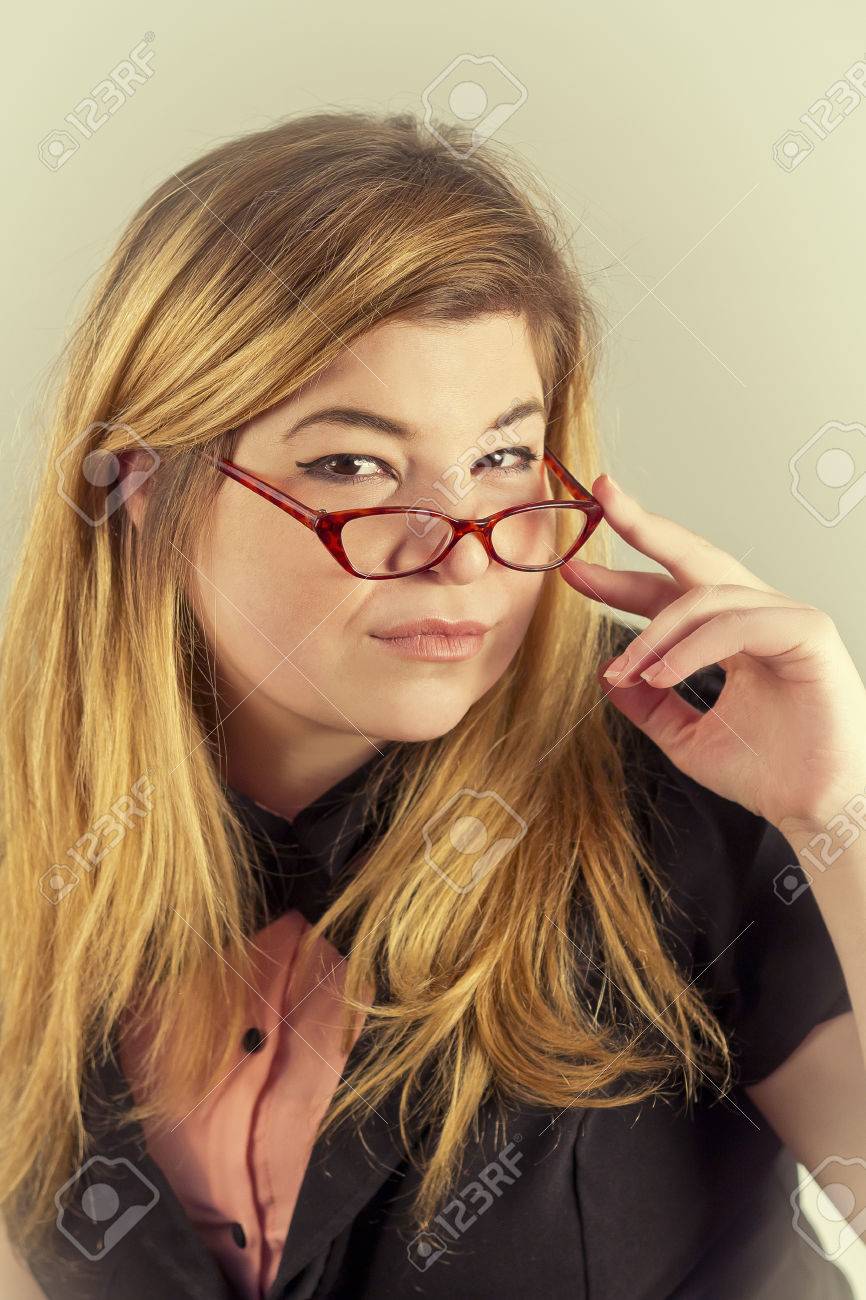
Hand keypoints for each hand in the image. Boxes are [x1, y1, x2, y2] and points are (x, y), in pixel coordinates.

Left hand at [560, 475, 865, 840]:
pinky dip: (690, 648)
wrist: (817, 810)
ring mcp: (786, 616)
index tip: (572, 572)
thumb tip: (607, 678)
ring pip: (704, 597)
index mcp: (731, 634)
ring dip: (652, 633)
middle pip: (694, 558)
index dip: (620, 581)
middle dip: (645, 525)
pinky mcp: (807, 630)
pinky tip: (660, 674)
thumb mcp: (684, 737)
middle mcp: (758, 615)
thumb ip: (649, 704)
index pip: (669, 592)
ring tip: (624, 671)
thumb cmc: (769, 774)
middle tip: (603, 498)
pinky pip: (734, 625)